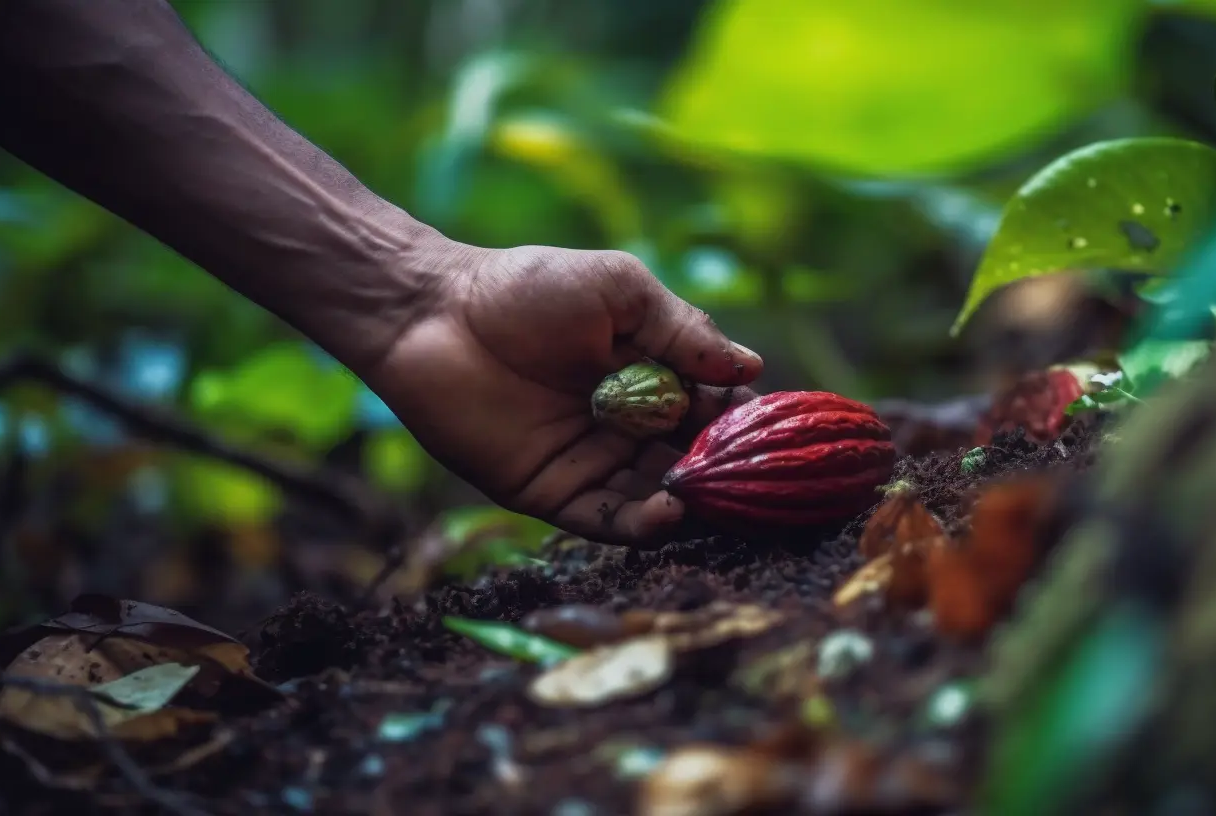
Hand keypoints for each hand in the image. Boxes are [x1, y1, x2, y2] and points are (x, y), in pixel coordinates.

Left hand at [359, 240, 763, 545]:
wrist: (435, 312)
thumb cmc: (529, 287)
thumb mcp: (620, 291)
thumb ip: (682, 331)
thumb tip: (753, 368)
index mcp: (652, 373)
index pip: (714, 407)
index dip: (744, 422)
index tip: (779, 433)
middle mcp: (630, 424)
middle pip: (694, 460)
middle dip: (727, 473)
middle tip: (760, 482)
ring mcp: (593, 462)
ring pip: (658, 497)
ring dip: (693, 504)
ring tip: (717, 500)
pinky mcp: (553, 492)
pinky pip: (606, 521)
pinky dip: (643, 525)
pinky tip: (671, 513)